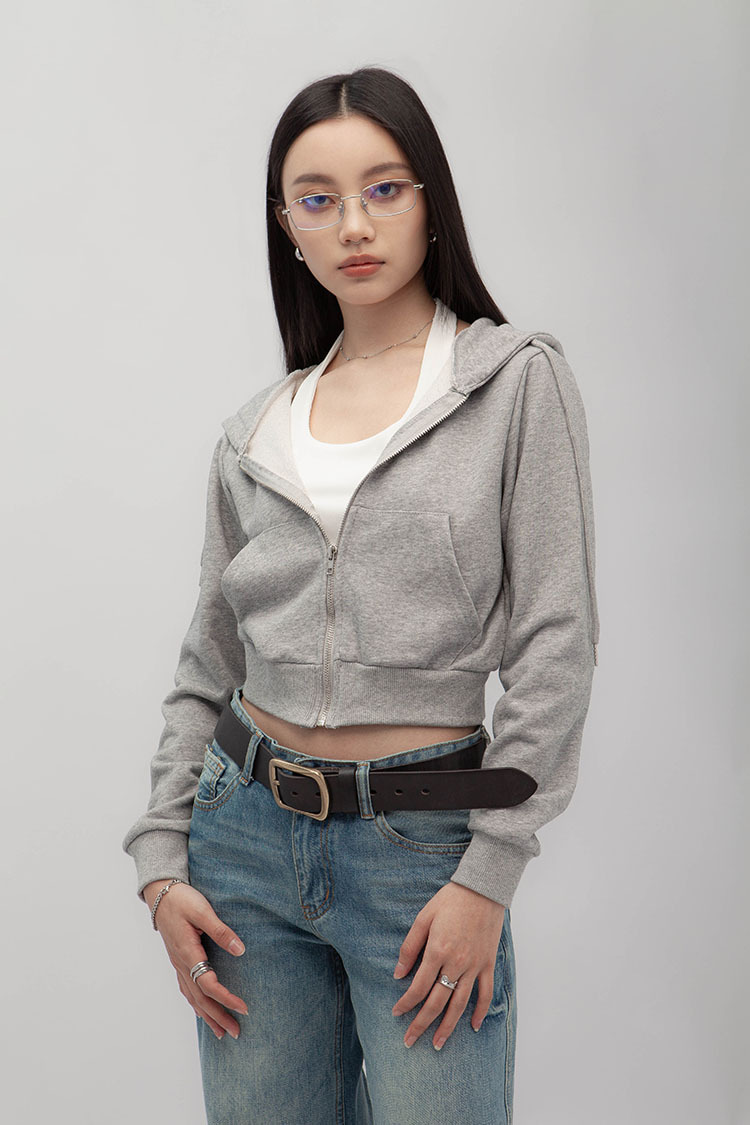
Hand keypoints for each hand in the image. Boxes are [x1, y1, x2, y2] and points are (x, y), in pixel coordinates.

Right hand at [143, 879, 248, 1040]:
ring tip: (222, 1032)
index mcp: (188, 953)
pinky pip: (186, 989)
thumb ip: (221, 930)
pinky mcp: (178, 960)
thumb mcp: (203, 911)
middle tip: (237, 1032)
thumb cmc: (182, 900)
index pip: (208, 985)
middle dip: (219, 1017)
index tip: (244, 1008)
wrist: (160, 893)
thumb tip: (240, 949)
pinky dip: (195, 1004)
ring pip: (192, 997)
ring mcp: (177, 964)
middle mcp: (181, 963)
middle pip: (200, 998)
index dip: (226, 999)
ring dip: (207, 1016)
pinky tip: (202, 1011)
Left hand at [391, 882, 504, 1049]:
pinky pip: (485, 993)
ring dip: (447, 1026)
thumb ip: (409, 947)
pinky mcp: (488, 964)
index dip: (406, 1003)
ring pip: (459, 1004)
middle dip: (421, 1024)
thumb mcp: (423, 917)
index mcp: (437, 951)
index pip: (418, 987)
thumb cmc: (450, 900)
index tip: (396, 1013)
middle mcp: (456, 963)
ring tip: (437, 1044)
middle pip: (436, 1002)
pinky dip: (480, 1011)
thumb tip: (398, 974)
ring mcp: (474, 966)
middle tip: (410, 1041)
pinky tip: (474, 1026)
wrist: (482, 889)